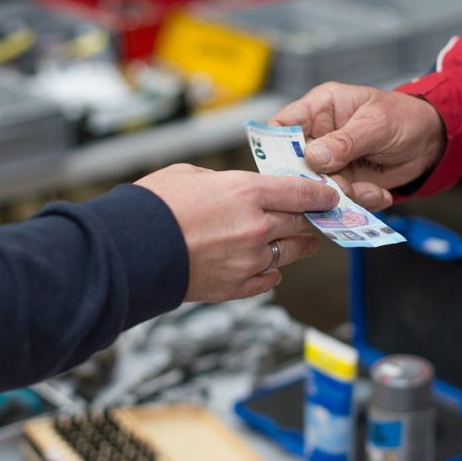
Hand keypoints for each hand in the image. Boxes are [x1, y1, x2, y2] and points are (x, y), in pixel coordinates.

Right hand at [135, 164, 338, 302]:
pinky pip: (268, 280)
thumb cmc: (154, 207)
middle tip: (317, 219)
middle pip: (298, 223)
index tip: (329, 196)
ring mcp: (248, 260)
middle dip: (309, 220)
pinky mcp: (235, 286)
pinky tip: (271, 269)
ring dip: (297, 247)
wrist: (131, 248)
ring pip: (288, 253)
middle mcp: (255, 226)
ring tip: (305, 244)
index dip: (320, 194)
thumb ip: (224, 182)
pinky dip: (271, 273)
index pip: (301, 193)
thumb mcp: (191, 174)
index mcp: (247, 192)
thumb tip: (235, 189)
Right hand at [271, 83, 445, 209]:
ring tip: (369, 190)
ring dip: (342, 196)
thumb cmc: (404, 117)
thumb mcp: (376, 124)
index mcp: (320, 109)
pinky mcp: (345, 183)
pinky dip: (360, 202)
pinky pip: (340, 200)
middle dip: (314, 181)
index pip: (282, 125)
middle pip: (295, 164)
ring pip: (318, 188)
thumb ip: (345, 141)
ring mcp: (331, 163)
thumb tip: (314, 156)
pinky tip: (379, 193)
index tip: (281, 168)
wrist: (431, 142)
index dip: (273, 146)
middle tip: (336, 187)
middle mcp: (319, 136)